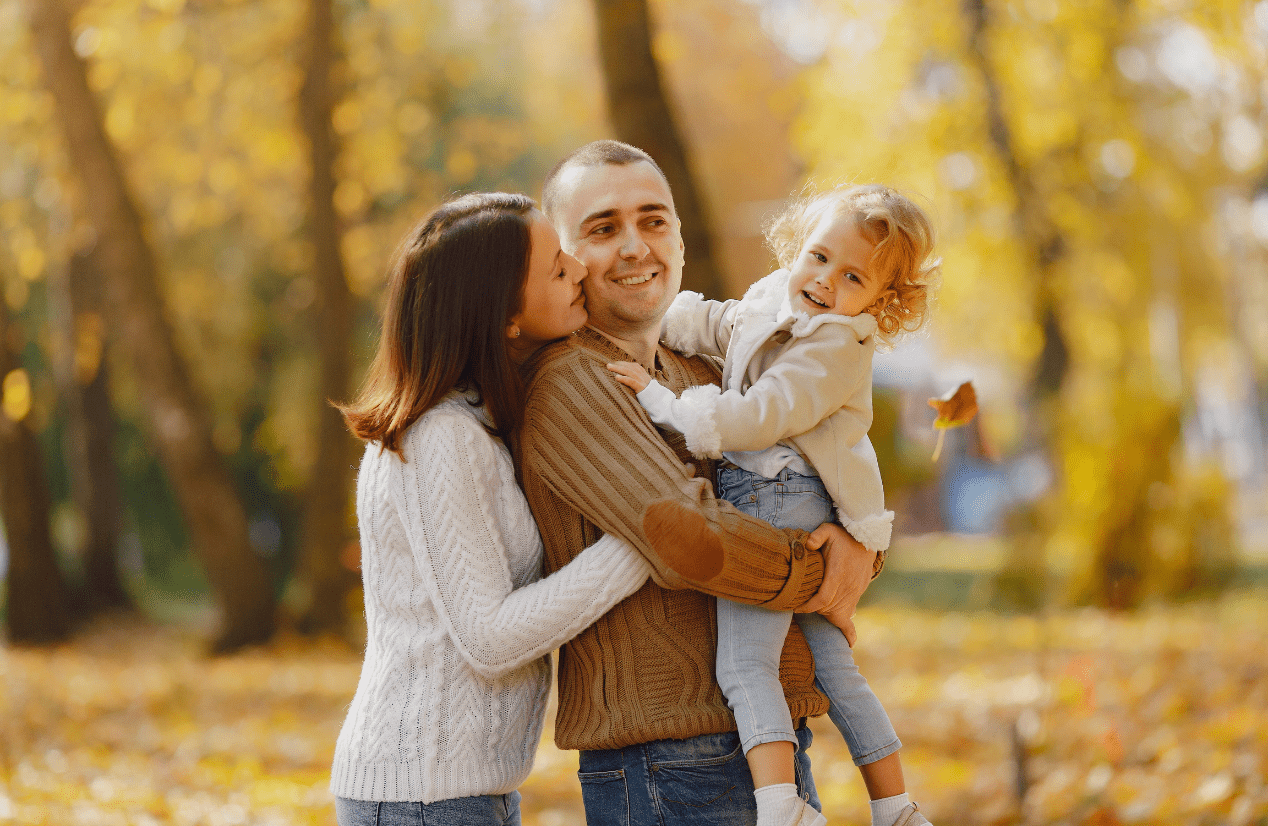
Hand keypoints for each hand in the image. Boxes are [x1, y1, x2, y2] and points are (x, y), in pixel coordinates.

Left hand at [607, 361, 649, 392]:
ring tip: (609, 368)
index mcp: (642, 372)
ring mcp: (642, 381)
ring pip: (629, 372)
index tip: (613, 363)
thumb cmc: (647, 394)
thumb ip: (634, 379)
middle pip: (628, 367)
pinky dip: (624, 378)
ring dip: (618, 369)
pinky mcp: (641, 388)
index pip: (631, 365)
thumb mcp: (641, 384)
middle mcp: (642, 375)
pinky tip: (617, 377)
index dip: (622, 363)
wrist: (658, 401)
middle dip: (618, 365)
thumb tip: (621, 377)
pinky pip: (632, 381)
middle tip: (608, 365)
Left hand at [797, 523, 873, 645]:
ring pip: (839, 613)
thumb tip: (808, 544)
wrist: (866, 539)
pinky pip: (851, 614)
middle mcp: (848, 586)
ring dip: (826, 614)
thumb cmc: (842, 536)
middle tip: (801, 605)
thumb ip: (817, 536)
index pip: (823, 598)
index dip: (809, 606)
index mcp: (838, 574)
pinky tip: (850, 643)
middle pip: (828, 608)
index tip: (798, 607)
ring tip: (814, 609)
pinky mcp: (858, 593)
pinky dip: (848, 629)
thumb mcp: (828, 530)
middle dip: (814, 610)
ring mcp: (855, 592)